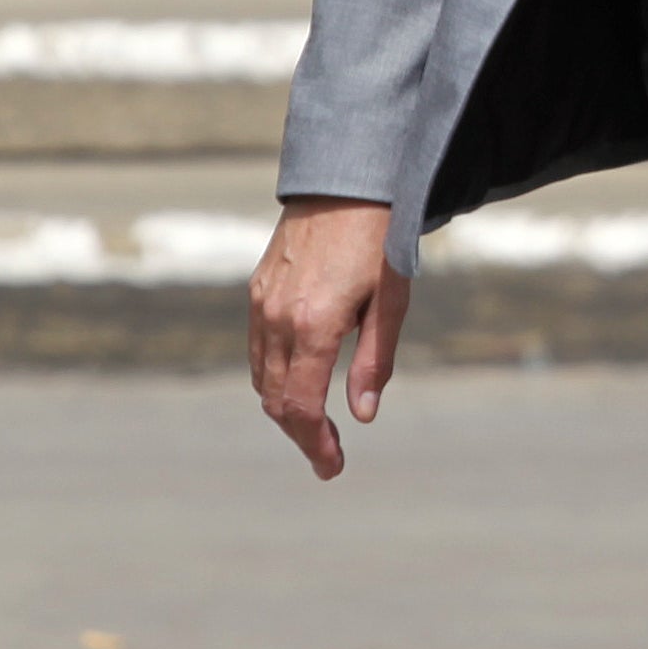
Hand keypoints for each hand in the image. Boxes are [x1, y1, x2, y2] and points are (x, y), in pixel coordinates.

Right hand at [249, 197, 408, 478]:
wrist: (345, 181)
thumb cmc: (379, 240)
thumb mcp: (390, 302)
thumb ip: (374, 361)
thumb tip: (361, 414)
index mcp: (312, 327)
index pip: (301, 408)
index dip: (316, 444)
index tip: (333, 467)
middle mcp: (277, 319)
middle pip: (277, 401)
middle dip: (301, 435)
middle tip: (328, 457)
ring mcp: (261, 304)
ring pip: (263, 378)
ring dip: (286, 408)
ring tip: (318, 425)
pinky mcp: (257, 290)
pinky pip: (257, 349)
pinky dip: (274, 377)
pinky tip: (300, 382)